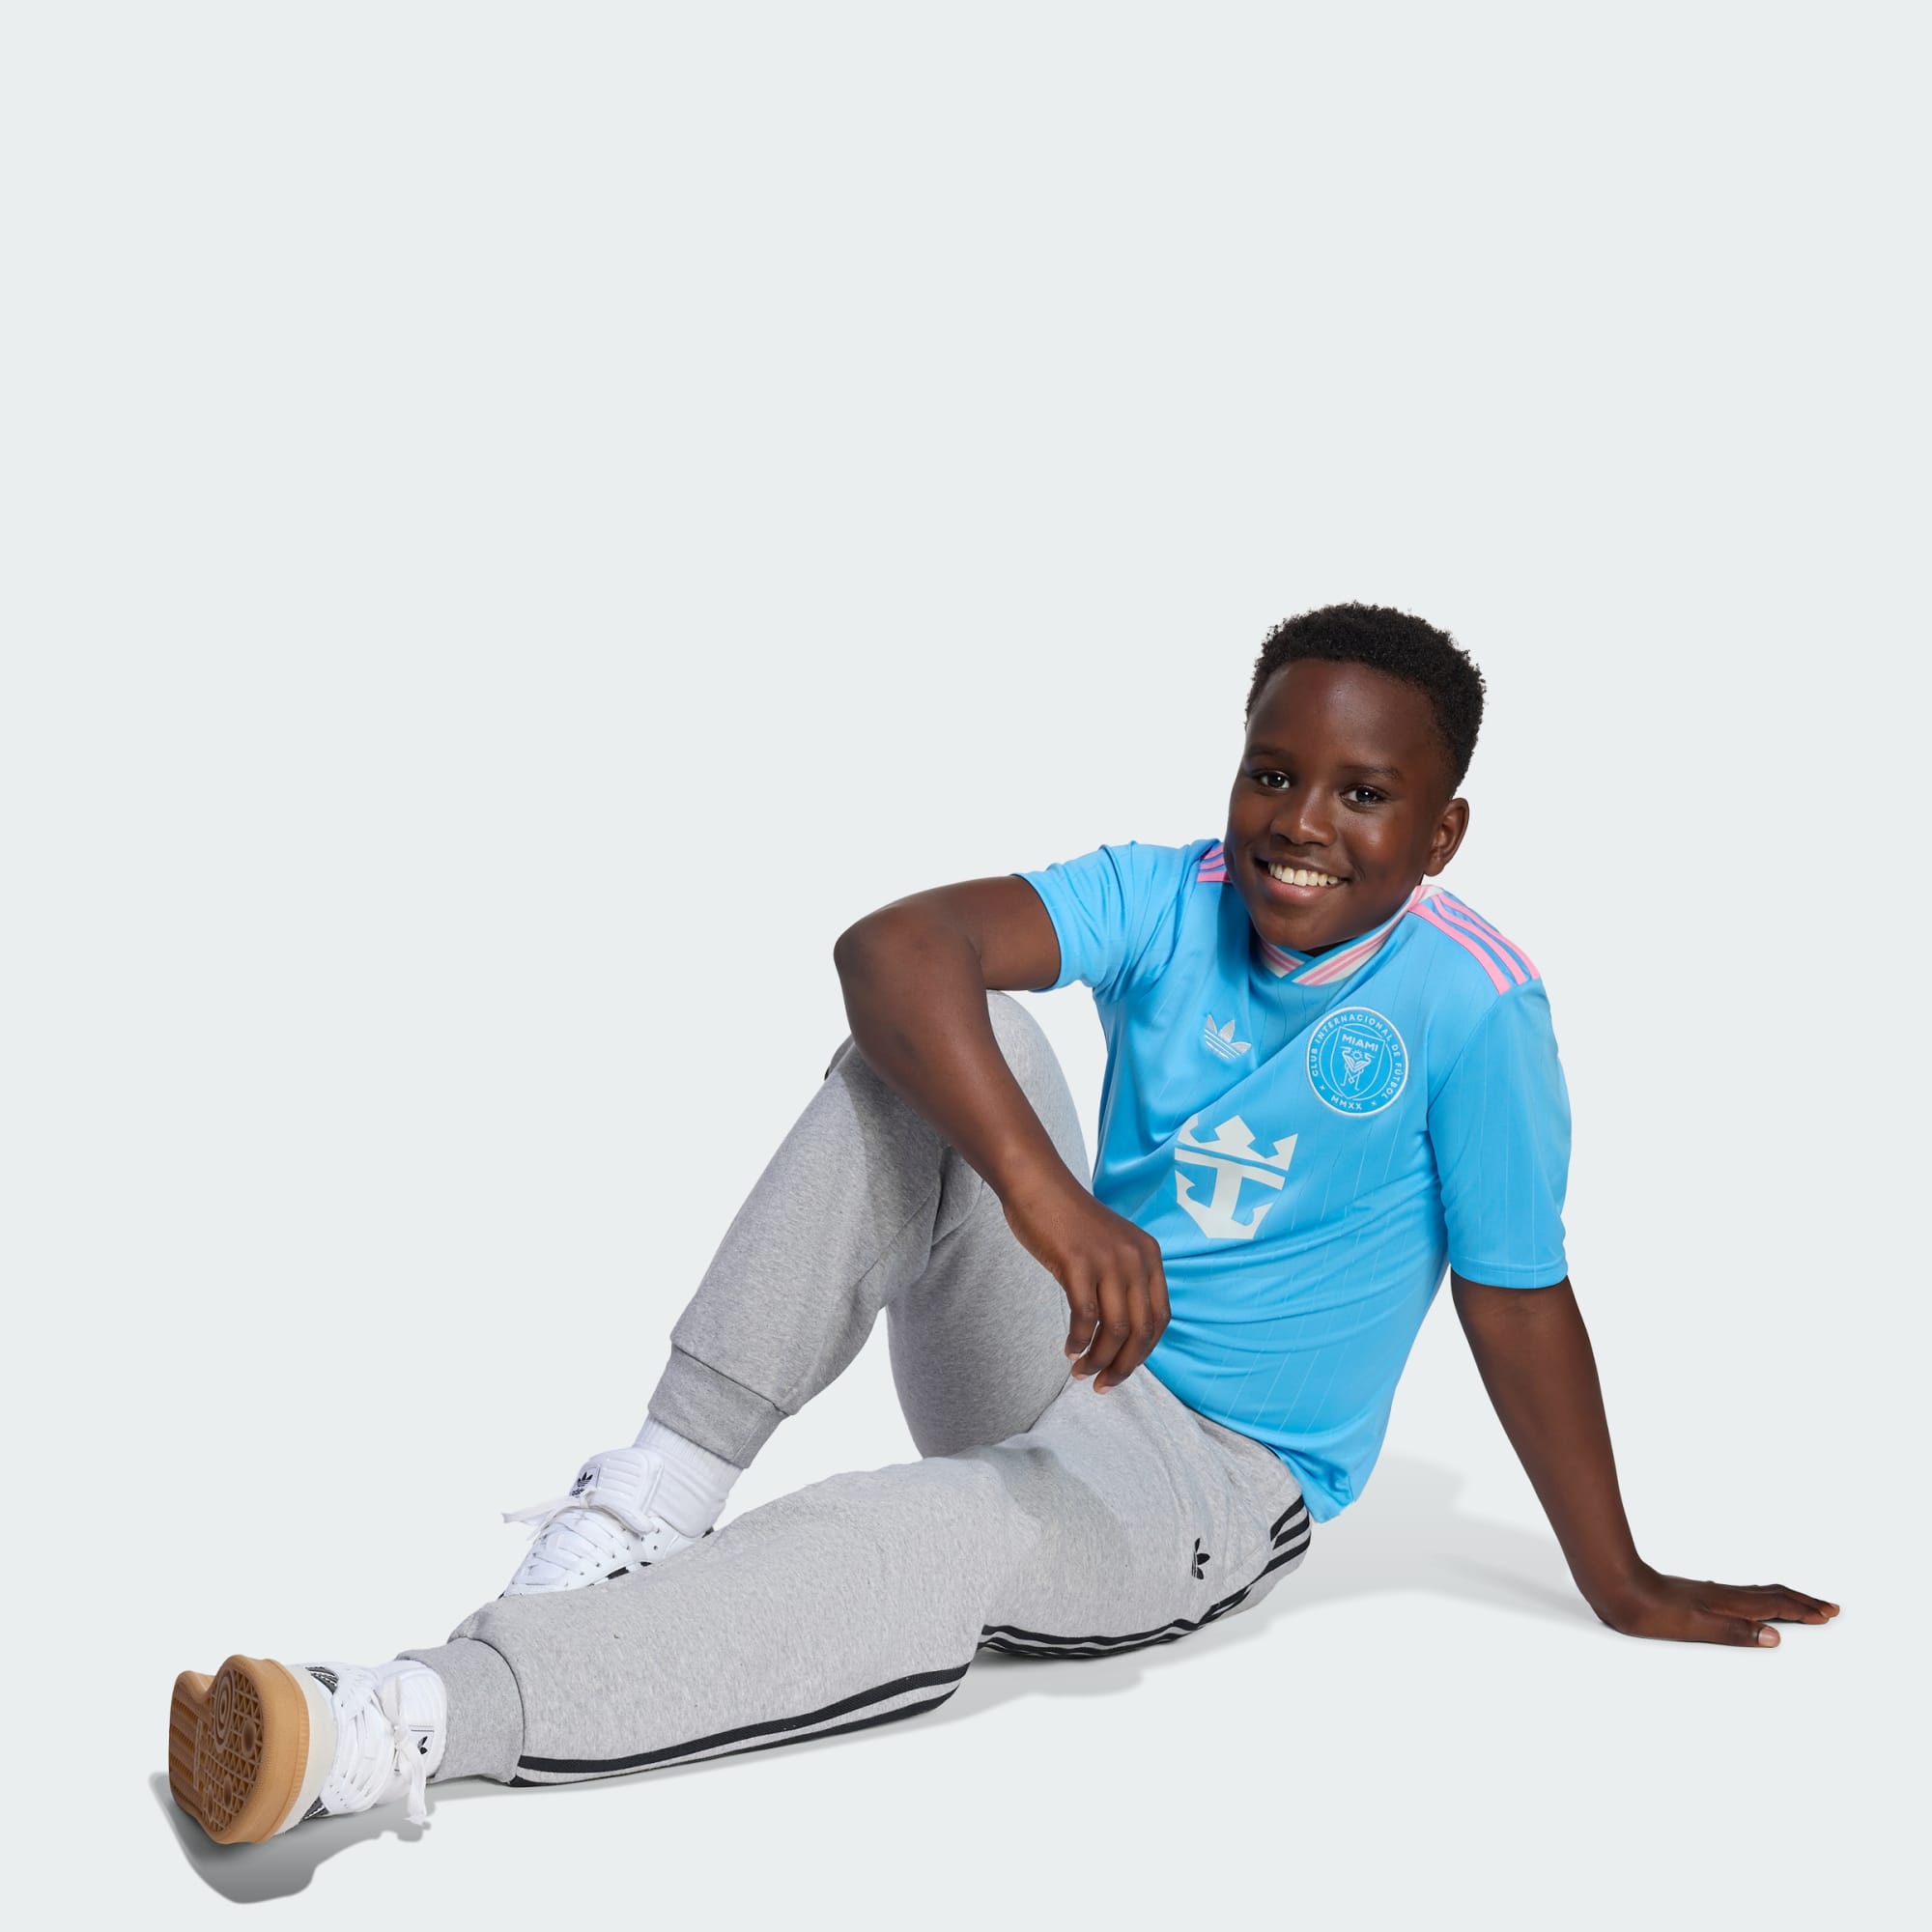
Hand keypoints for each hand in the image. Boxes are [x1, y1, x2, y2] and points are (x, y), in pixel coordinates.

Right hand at [1000, 1174, 1169, 1392]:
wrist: (1038, 1185)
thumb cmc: (1069, 1220)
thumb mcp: (1113, 1246)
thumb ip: (1124, 1279)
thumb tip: (1123, 1334)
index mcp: (1150, 1255)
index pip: (1160, 1319)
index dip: (1144, 1352)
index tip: (1122, 1369)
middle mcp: (1136, 1258)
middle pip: (1141, 1330)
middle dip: (1123, 1365)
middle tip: (1102, 1384)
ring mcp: (1109, 1260)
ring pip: (1114, 1329)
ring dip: (1098, 1359)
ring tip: (1081, 1372)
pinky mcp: (1079, 1263)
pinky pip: (1084, 1316)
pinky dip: (1078, 1340)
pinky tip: (1068, 1349)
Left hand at [1593, 1563, 1840, 1645]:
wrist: (1617, 1587)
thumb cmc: (1651, 1611)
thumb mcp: (1694, 1627)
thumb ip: (1735, 1632)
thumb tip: (1774, 1638)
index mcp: (1727, 1603)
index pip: (1775, 1606)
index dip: (1803, 1611)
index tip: (1829, 1613)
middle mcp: (1723, 1594)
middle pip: (1772, 1594)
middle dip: (1802, 1601)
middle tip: (1829, 1606)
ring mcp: (1711, 1594)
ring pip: (1757, 1593)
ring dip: (1784, 1597)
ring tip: (1801, 1603)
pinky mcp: (1698, 1595)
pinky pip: (1742, 1595)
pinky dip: (1762, 1598)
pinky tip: (1753, 1604)